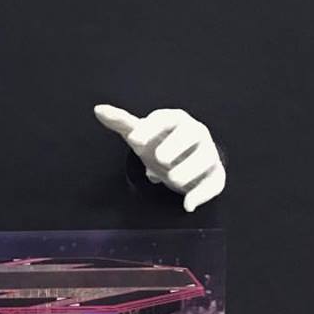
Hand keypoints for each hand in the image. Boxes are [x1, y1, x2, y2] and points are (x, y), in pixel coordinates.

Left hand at [94, 104, 225, 211]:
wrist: (181, 159)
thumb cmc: (158, 142)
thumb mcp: (138, 133)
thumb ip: (120, 121)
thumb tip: (98, 109)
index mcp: (175, 119)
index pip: (165, 118)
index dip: (149, 128)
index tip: (134, 140)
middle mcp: (195, 132)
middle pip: (191, 134)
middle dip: (175, 146)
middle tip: (160, 159)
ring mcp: (208, 152)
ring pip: (205, 158)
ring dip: (189, 169)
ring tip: (172, 179)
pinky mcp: (215, 173)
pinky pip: (215, 182)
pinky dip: (202, 194)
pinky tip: (188, 204)